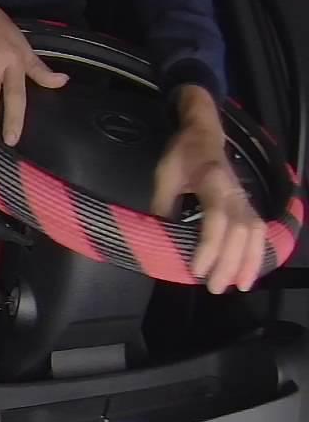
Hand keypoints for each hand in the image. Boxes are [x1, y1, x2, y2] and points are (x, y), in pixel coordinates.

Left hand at [151, 86, 265, 292]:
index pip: (217, 219)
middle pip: (240, 232)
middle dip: (229, 263)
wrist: (204, 134)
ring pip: (256, 233)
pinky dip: (258, 252)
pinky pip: (260, 230)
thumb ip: (163, 206)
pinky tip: (251, 270)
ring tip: (239, 286)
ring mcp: (245, 198)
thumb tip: (160, 238)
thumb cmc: (181, 154)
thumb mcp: (164, 176)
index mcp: (213, 182)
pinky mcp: (248, 204)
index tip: (196, 269)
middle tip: (213, 287)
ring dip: (249, 261)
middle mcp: (235, 192)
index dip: (209, 247)